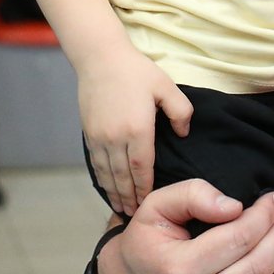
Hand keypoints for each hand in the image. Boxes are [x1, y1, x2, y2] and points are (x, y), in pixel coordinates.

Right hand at [79, 48, 192, 215]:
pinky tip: (106, 187)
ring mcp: (99, 136)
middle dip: (129, 197)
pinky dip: (102, 178)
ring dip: (114, 192)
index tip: (150, 203)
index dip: (146, 188)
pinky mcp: (88, 132)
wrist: (100, 57)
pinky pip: (95, 162)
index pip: (142, 168)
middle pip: (122, 176)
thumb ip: (181, 111)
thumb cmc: (136, 70)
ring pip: (107, 173)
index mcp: (137, 128)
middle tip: (135, 215)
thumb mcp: (166, 86)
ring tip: (121, 208)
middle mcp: (115, 137)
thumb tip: (184, 133)